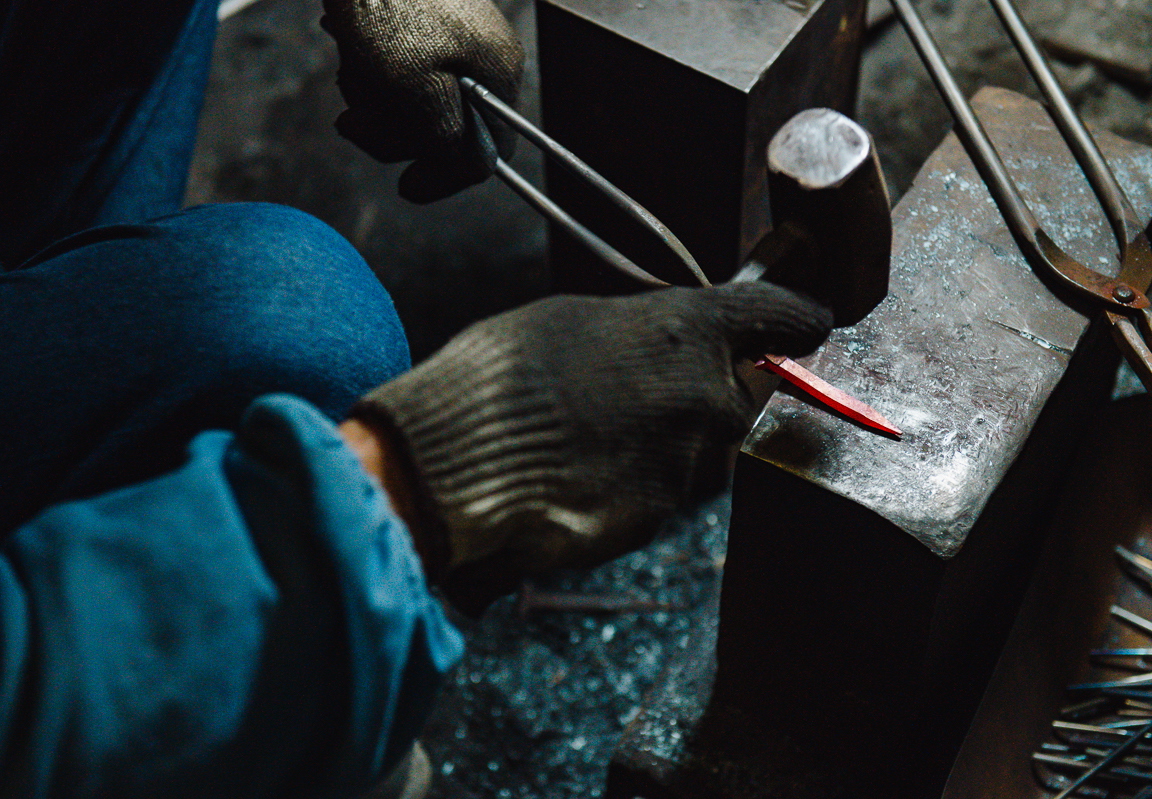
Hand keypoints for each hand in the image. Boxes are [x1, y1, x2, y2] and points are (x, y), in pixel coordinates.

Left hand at [321, 0, 523, 202]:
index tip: (405, 187)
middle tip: (351, 121)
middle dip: (391, 131)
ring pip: (412, 99)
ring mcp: (451, 35)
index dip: (444, 177)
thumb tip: (470, 175)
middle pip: (442, 127)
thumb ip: (447, 142)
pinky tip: (346, 44)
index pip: (486, 152)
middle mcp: (483, 54)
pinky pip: (396, 67)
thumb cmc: (388, 8)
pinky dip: (367, 68)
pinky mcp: (419, 21)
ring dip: (372, 98)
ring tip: (348, 67)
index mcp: (496, 73)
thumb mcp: (418, 93)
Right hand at [352, 281, 831, 612]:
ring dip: (662, 447)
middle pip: (738, 397)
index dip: (797, 318)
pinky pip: (662, 496)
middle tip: (642, 397)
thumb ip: (638, 333)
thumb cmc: (497, 376)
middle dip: (704, 397)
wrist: (453, 466)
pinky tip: (580, 475)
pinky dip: (632, 487)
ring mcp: (685, 463)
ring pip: (697, 453)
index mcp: (685, 328)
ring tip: (588, 439)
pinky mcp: (658, 518)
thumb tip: (658, 345)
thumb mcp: (569, 321)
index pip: (776, 315)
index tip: (812, 323)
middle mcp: (703, 394)